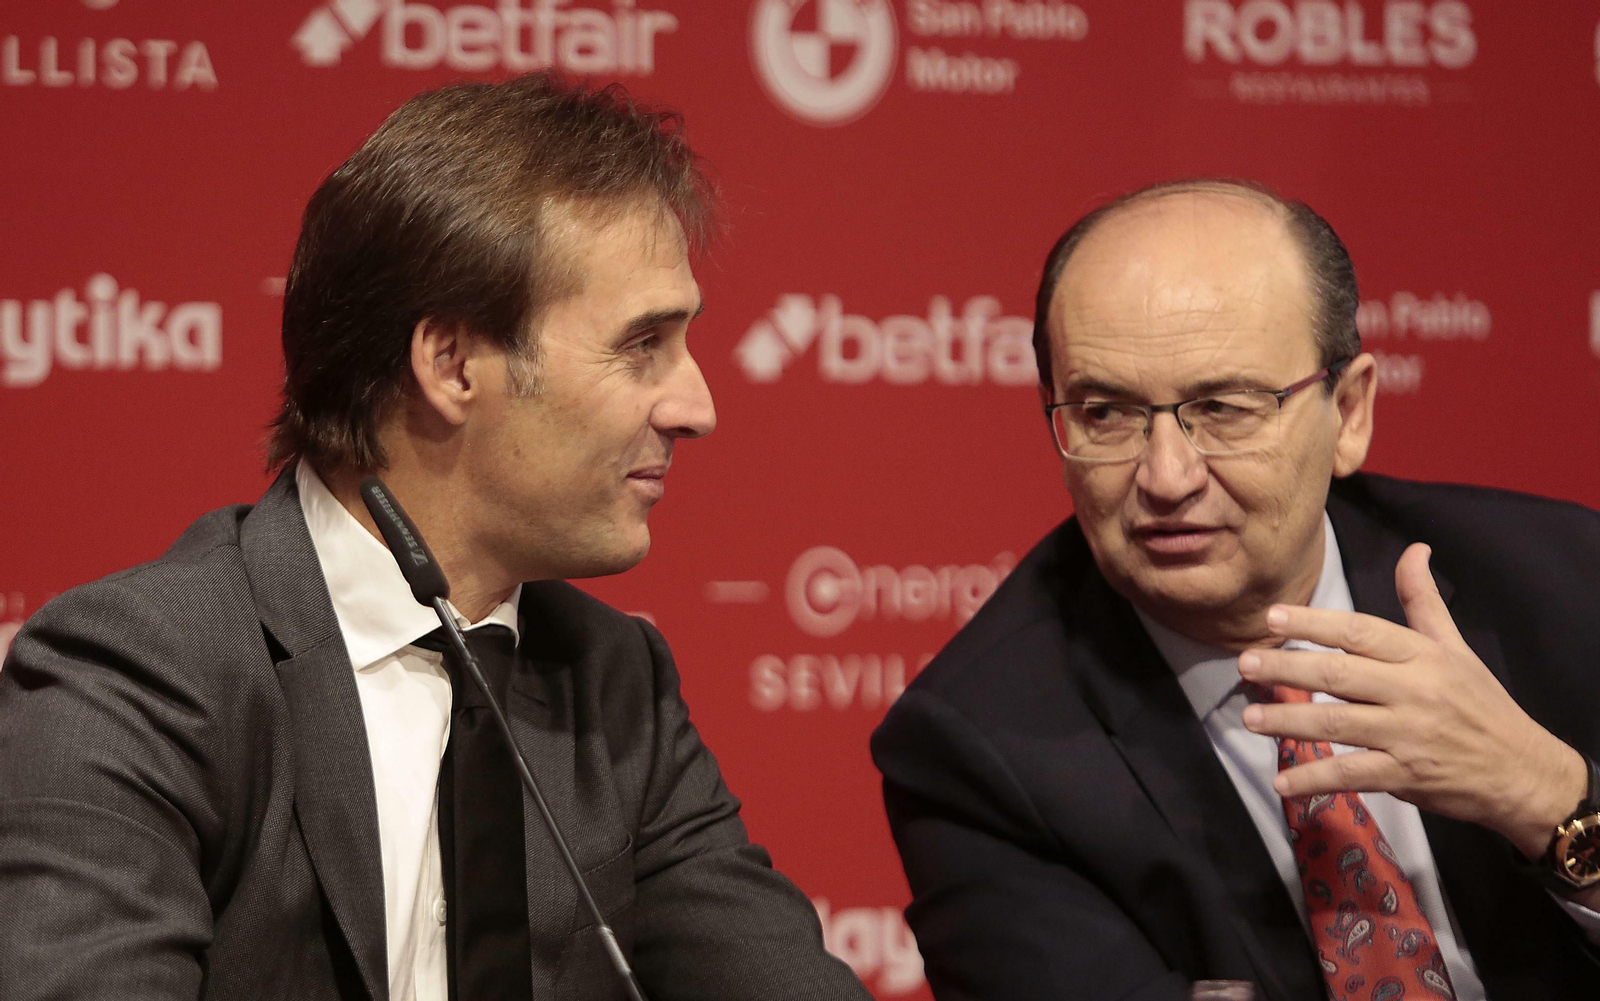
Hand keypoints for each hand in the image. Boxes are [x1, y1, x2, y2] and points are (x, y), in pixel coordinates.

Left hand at [1237, 542, 1586, 860]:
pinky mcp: (1406, 775)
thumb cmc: (1481, 704)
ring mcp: (1408, 735)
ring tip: (1250, 719)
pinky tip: (1282, 782)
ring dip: (1290, 722)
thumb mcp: (1456, 647)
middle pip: (1340, 675)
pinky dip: (1316, 778)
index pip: (1360, 632)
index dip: (1314, 623)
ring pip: (1339, 724)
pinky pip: (1353, 774)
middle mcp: (1413, 691)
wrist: (1523, 771)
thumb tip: (1415, 548)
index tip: (1273, 618)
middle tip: (1244, 664)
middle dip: (1287, 669)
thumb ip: (1423, 601)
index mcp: (1422, 655)